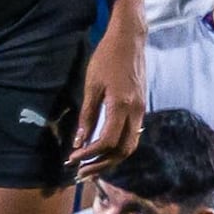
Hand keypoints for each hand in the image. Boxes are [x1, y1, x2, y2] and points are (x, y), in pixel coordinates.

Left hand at [73, 15, 147, 168]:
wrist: (130, 41)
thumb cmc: (107, 59)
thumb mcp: (92, 86)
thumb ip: (87, 115)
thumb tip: (78, 141)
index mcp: (121, 106)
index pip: (108, 142)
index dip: (89, 154)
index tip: (72, 158)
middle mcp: (135, 112)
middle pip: (123, 150)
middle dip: (102, 165)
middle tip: (81, 172)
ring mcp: (141, 110)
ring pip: (130, 145)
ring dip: (111, 159)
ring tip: (91, 165)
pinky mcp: (140, 107)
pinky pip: (132, 135)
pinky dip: (118, 147)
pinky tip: (104, 149)